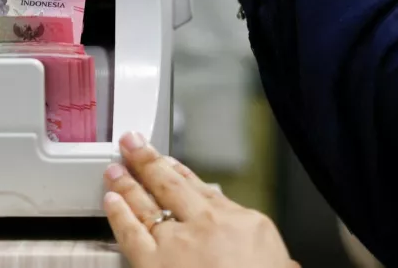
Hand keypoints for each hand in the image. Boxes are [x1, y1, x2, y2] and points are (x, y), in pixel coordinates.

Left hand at [103, 131, 298, 267]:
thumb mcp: (282, 266)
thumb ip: (276, 258)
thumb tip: (287, 266)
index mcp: (243, 222)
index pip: (207, 191)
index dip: (183, 173)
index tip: (170, 162)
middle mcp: (208, 224)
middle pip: (172, 184)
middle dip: (148, 161)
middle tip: (132, 143)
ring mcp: (178, 241)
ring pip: (146, 203)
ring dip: (128, 182)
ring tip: (115, 167)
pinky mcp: (153, 262)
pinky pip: (131, 232)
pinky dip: (118, 213)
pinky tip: (110, 199)